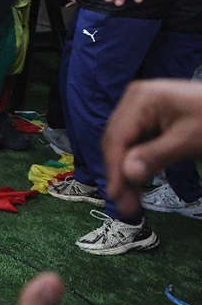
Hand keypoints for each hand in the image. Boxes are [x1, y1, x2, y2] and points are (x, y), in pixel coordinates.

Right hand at [104, 79, 201, 216]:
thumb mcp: (188, 139)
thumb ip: (156, 156)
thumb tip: (127, 174)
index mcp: (140, 99)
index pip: (118, 138)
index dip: (114, 169)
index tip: (117, 197)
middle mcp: (133, 100)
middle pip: (116, 141)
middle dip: (119, 173)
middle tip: (125, 205)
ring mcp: (140, 108)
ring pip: (124, 144)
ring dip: (126, 171)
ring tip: (131, 199)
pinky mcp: (148, 117)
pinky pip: (135, 142)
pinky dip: (136, 162)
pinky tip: (138, 180)